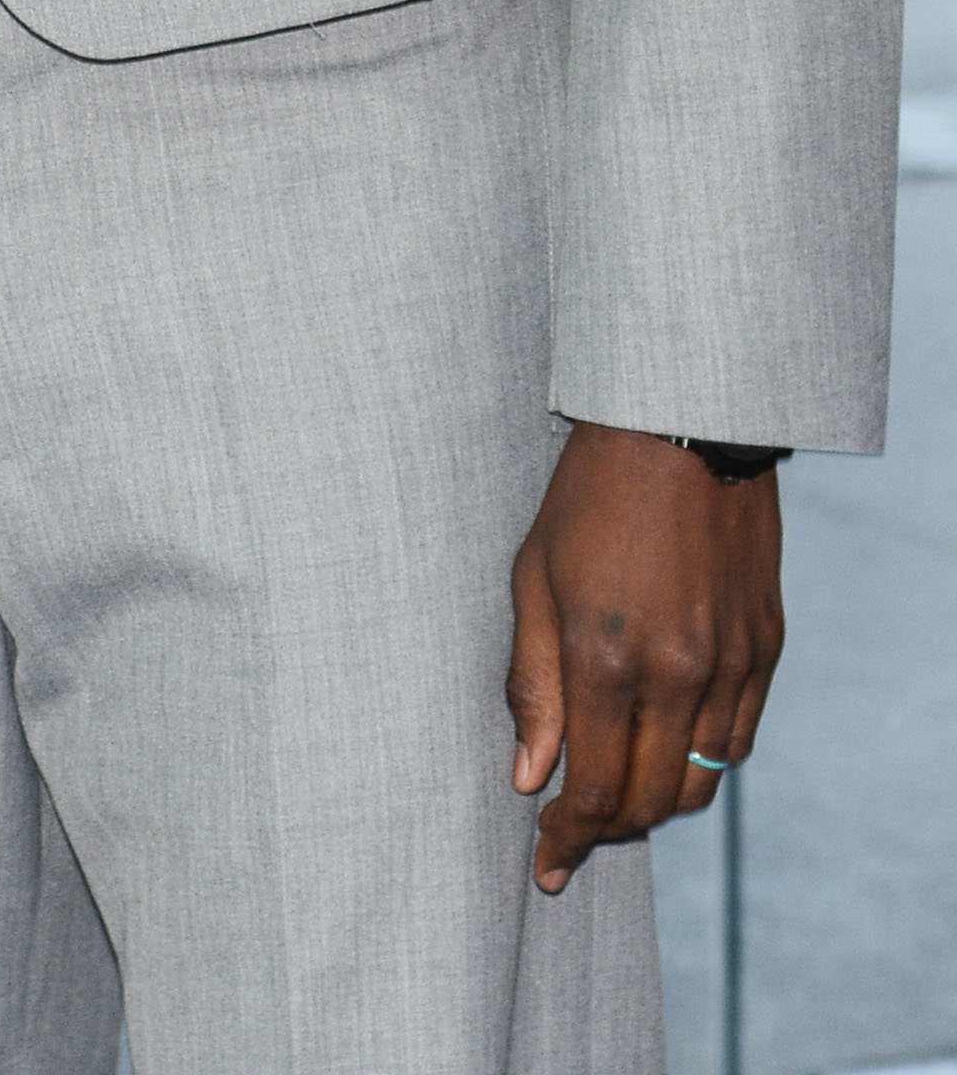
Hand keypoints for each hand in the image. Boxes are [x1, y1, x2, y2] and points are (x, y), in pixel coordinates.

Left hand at [508, 421, 782, 891]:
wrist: (681, 432)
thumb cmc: (587, 498)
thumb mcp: (533, 578)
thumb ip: (529, 683)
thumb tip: (529, 776)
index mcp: (606, 658)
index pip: (591, 788)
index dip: (566, 837)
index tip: (544, 862)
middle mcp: (676, 675)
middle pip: (650, 803)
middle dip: (608, 831)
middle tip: (574, 830)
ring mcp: (730, 667)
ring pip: (700, 785)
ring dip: (656, 804)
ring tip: (616, 793)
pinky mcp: (766, 652)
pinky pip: (736, 743)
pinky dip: (700, 764)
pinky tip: (665, 747)